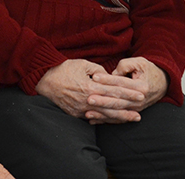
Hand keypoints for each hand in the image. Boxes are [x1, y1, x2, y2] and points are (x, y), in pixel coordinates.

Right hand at [35, 59, 150, 122]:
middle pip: (112, 105)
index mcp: (90, 85)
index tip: (140, 94)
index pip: (114, 90)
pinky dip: (106, 120)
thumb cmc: (63, 69)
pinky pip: (94, 118)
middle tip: (142, 109)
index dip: (128, 92)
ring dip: (120, 117)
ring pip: (105, 115)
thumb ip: (98, 70)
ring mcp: (81, 109)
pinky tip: (115, 120)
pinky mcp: (76, 114)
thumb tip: (109, 76)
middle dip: (128, 107)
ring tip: (133, 118)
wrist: (43, 80)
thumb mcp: (82, 64)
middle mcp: (87, 99)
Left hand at [83, 58, 166, 124]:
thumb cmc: (148, 70)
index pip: (121, 83)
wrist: (163, 82)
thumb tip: (111, 73)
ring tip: (88, 112)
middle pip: (118, 100)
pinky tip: (93, 121)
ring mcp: (137, 108)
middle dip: (102, 100)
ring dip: (102, 114)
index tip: (94, 77)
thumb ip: (125, 65)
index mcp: (141, 87)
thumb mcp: (139, 62)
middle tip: (88, 98)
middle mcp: (140, 100)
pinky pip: (118, 118)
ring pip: (117, 112)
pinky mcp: (133, 112)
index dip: (107, 80)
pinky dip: (105, 120)